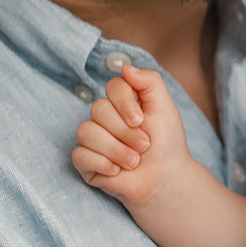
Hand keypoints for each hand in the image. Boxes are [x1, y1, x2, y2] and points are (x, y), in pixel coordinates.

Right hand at [72, 65, 195, 207]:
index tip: (141, 120)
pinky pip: (79, 154)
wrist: (164, 179)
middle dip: (125, 131)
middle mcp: (104, 116)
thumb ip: (150, 82)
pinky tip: (117, 171)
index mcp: (122, 101)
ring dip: (116, 150)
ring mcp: (92, 138)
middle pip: (98, 109)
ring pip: (86, 131)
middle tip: (144, 145)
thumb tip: (124, 67)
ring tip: (134, 161)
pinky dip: (103, 164)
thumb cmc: (166, 144)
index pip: (112, 86)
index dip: (125, 103)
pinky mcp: (84, 161)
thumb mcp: (165, 108)